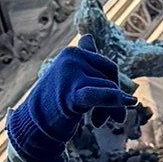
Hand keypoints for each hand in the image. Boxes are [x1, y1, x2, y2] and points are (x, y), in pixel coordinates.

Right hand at [6, 46, 124, 161]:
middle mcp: (72, 58)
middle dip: (114, 98)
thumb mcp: (71, 76)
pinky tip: (127, 102)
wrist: (34, 124)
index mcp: (74, 52)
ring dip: (111, 110)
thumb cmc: (55, 101)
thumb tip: (89, 37)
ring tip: (98, 122)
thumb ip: (84, 58)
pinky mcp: (70, 94)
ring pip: (109, 89)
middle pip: (110, 77)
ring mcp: (70, 74)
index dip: (112, 86)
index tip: (106, 104)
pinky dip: (113, 99)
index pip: (108, 67)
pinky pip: (98, 95)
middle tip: (105, 119)